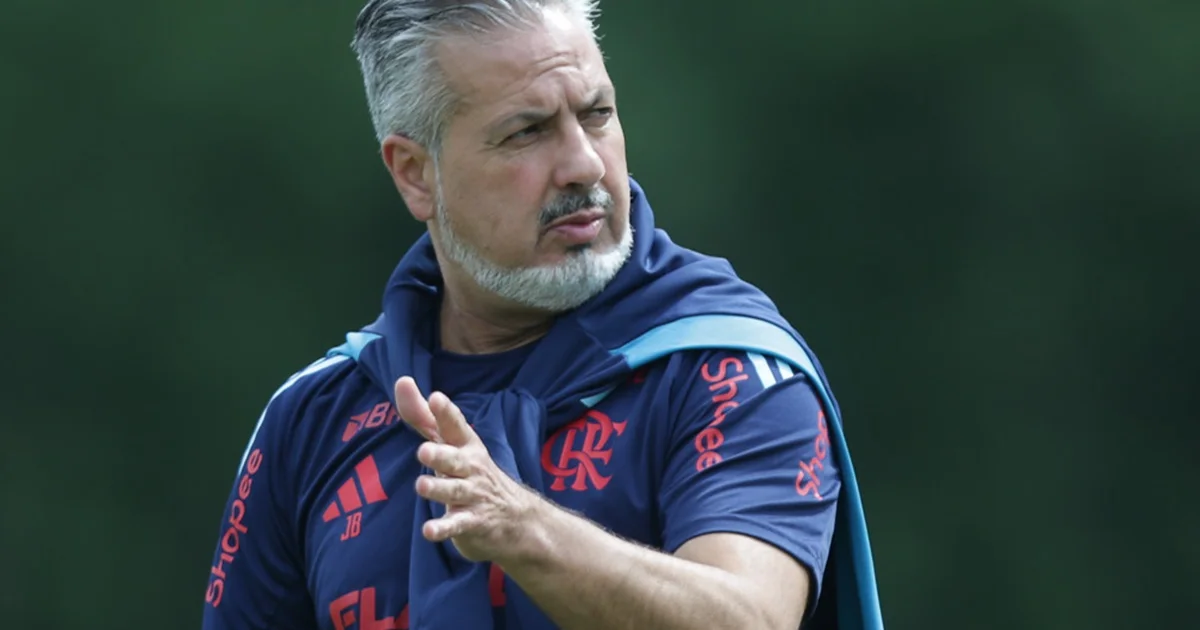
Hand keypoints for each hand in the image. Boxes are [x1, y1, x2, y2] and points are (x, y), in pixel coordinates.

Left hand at [393, 376, 542, 562]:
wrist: (515, 518)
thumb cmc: (472, 472)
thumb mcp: (452, 443)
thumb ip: (424, 416)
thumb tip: (401, 381)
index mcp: (465, 445)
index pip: (455, 426)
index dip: (446, 412)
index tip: (435, 397)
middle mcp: (470, 468)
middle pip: (455, 460)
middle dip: (441, 454)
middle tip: (423, 451)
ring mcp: (473, 496)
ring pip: (455, 491)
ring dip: (439, 489)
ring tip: (422, 486)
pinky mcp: (471, 523)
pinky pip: (457, 525)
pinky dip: (444, 529)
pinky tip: (429, 531)